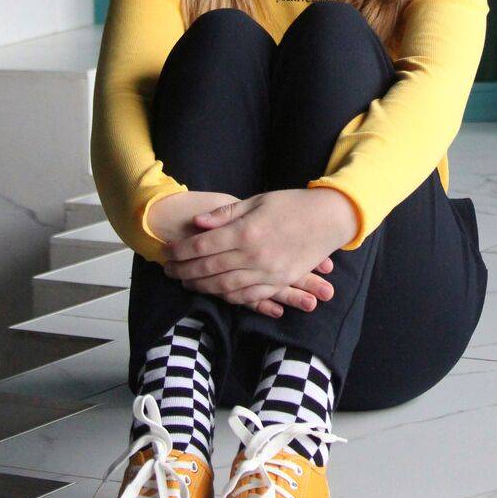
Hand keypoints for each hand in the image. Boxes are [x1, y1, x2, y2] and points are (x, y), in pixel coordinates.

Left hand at [162, 187, 357, 315]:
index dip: (180, 251)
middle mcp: (254, 256)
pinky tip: (215, 292)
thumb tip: (197, 223)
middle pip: (209, 269)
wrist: (330, 219)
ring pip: (225, 287)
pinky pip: (248, 297)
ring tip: (186, 282)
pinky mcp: (279, 282)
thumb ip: (225, 214)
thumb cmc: (293, 204)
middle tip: (168, 271)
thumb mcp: (258, 201)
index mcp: (246, 232)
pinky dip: (228, 297)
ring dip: (201, 287)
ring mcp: (267, 273)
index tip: (166, 251)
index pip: (202, 246)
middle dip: (184, 271)